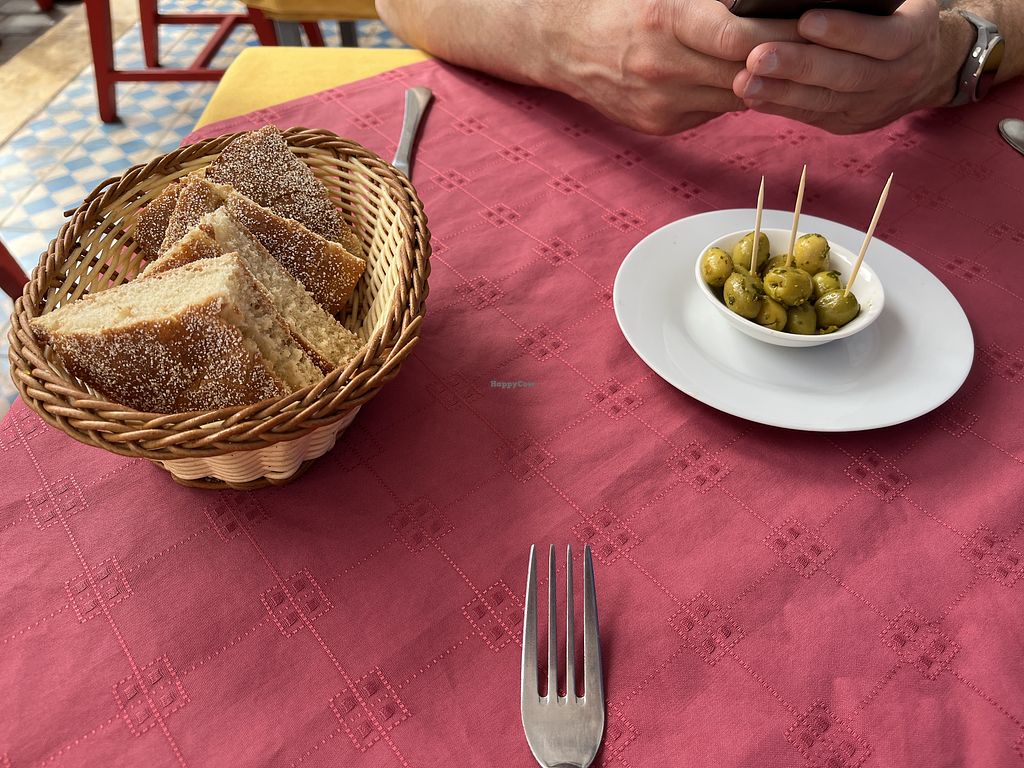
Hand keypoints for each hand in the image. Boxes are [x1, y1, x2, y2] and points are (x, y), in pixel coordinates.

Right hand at [533, 0, 802, 133]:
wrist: (563, 43)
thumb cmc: (618, 4)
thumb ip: (710, 0)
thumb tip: (756, 0)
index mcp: (665, 20)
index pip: (740, 37)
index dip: (782, 36)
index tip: (812, 28)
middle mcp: (662, 66)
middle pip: (744, 72)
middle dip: (783, 63)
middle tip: (820, 51)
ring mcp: (660, 102)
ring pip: (734, 97)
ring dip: (763, 84)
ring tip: (789, 65)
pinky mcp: (659, 124)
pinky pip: (712, 110)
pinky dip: (730, 95)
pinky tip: (739, 79)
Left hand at [732, 0, 965, 132]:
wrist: (925, 69)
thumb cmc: (897, 18)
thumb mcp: (895, 3)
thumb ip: (865, 0)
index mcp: (914, 36)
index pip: (882, 38)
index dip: (845, 31)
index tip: (807, 20)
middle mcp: (898, 75)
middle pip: (847, 75)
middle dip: (799, 66)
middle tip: (758, 57)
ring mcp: (872, 105)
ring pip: (825, 100)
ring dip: (780, 91)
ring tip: (745, 80)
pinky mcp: (848, 123)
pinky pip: (811, 116)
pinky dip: (779, 106)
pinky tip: (752, 96)